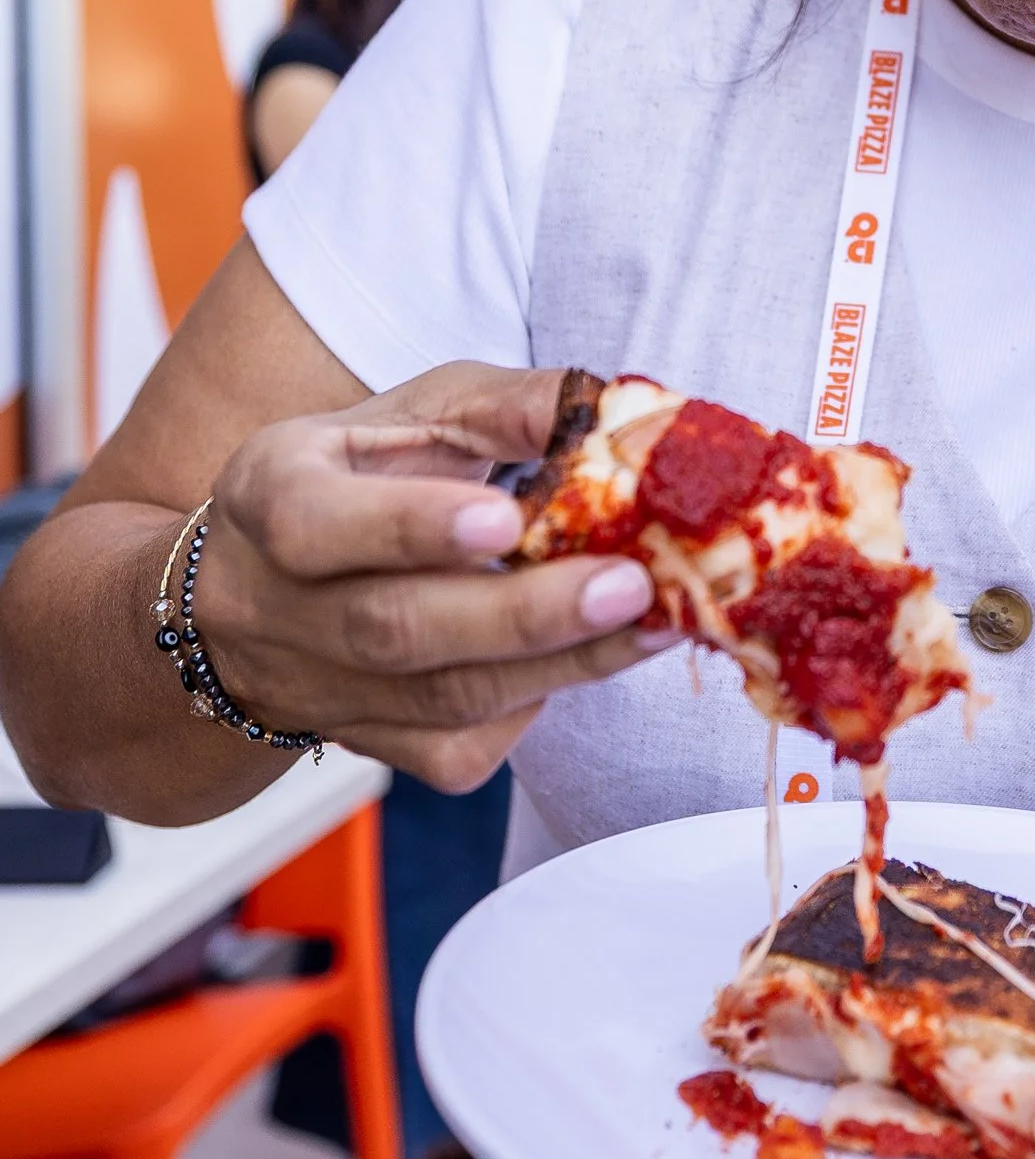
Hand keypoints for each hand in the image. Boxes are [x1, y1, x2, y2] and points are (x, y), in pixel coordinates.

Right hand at [193, 362, 672, 791]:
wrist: (259, 589)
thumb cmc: (364, 473)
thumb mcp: (415, 413)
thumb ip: (508, 406)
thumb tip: (614, 413)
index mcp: (270, 492)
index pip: (315, 521)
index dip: (411, 526)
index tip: (506, 520)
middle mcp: (272, 602)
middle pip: (393, 627)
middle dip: (520, 613)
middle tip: (628, 586)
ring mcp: (316, 686)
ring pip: (437, 699)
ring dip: (559, 665)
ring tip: (650, 624)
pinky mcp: (366, 743)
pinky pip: (453, 752)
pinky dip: (530, 712)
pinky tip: (583, 661)